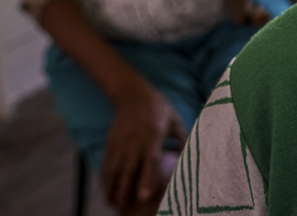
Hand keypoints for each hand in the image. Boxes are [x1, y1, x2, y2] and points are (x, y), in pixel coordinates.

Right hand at [101, 82, 186, 209]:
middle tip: (124, 207)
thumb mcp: (175, 120)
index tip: (143, 196)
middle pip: (128, 169)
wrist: (133, 93)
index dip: (146, 179)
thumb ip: (182, 139)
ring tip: (112, 203)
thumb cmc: (159, 108)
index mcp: (153, 135)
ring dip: (111, 187)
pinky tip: (106, 188)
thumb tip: (191, 156)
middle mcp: (135, 140)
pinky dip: (105, 176)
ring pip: (113, 168)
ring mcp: (121, 141)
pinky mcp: (111, 141)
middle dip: (124, 190)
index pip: (149, 161)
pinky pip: (106, 161)